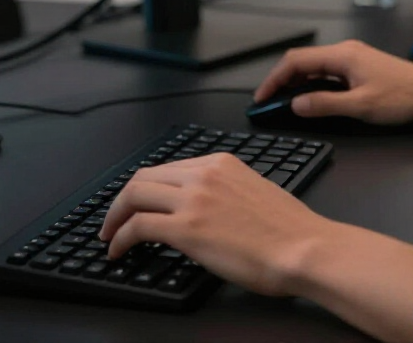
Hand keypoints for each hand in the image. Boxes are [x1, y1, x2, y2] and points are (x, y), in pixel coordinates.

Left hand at [99, 152, 330, 294]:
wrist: (303, 247)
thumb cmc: (289, 230)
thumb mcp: (254, 192)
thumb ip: (225, 191)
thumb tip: (207, 208)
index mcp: (221, 162)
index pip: (169, 167)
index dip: (146, 187)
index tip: (137, 202)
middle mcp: (204, 173)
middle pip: (145, 176)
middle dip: (122, 199)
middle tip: (114, 219)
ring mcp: (194, 198)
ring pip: (135, 194)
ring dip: (115, 216)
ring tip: (109, 235)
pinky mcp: (187, 228)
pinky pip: (138, 226)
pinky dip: (120, 237)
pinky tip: (118, 251)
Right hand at [254, 39, 412, 124]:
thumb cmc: (405, 96)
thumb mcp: (361, 106)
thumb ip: (325, 104)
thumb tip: (297, 104)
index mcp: (343, 55)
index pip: (296, 61)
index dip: (274, 79)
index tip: (262, 97)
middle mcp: (346, 52)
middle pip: (303, 61)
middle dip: (281, 80)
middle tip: (268, 102)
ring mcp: (353, 59)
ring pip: (315, 67)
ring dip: (297, 83)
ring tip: (284, 103)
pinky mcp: (360, 68)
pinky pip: (328, 72)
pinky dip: (313, 85)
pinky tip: (311, 100)